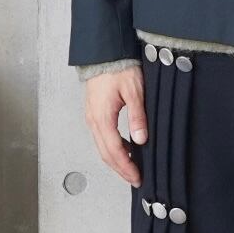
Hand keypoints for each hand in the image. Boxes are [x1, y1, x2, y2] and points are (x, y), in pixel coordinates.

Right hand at [85, 66, 146, 186]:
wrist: (104, 53)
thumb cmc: (118, 68)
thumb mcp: (134, 92)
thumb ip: (137, 117)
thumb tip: (141, 140)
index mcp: (102, 117)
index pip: (114, 150)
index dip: (126, 167)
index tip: (137, 177)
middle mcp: (93, 120)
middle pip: (105, 153)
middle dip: (120, 169)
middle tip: (135, 179)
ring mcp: (91, 117)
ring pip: (102, 147)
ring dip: (116, 160)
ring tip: (131, 168)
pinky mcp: (94, 113)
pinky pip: (101, 137)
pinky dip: (112, 148)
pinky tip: (125, 150)